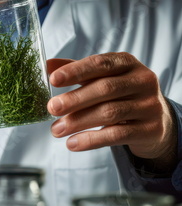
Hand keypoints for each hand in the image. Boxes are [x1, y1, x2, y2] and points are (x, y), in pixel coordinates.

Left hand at [47, 52, 176, 165]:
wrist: (158, 121)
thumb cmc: (122, 94)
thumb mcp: (103, 78)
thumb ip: (77, 71)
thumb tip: (47, 65)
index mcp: (127, 62)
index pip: (100, 63)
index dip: (76, 70)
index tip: (53, 79)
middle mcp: (142, 80)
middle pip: (105, 88)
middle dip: (75, 99)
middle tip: (51, 108)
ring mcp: (149, 105)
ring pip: (110, 113)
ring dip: (78, 122)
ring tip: (56, 130)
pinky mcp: (151, 129)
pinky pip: (117, 135)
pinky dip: (91, 140)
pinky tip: (73, 143)